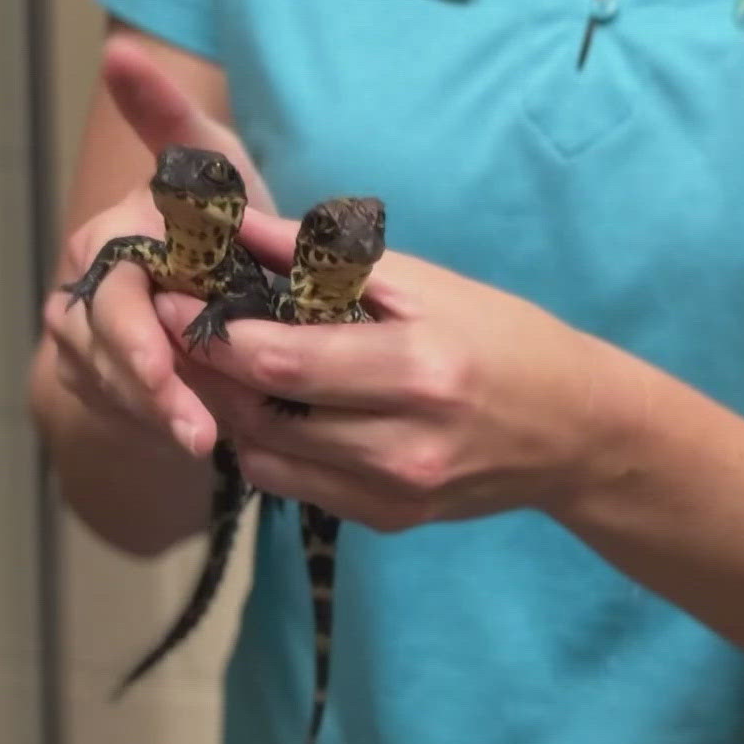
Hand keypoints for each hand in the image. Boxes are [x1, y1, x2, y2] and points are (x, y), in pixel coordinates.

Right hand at [38, 34, 275, 458]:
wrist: (203, 283)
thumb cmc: (217, 213)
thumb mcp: (207, 162)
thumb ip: (167, 115)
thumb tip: (118, 51)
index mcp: (113, 233)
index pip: (115, 285)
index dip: (137, 331)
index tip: (167, 361)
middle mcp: (86, 283)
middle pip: (107, 344)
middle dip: (150, 387)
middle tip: (198, 428)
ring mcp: (84, 337)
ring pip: (111, 384)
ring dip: (158, 414)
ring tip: (209, 441)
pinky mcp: (93, 382)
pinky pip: (118, 411)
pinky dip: (156, 425)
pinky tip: (201, 440)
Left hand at [154, 210, 641, 531]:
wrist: (577, 431)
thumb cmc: (505, 338)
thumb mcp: (428, 283)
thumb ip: (326, 258)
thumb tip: (240, 222)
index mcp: (417, 372)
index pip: (280, 361)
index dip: (212, 333)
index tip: (168, 295)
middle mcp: (402, 446)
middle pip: (261, 415)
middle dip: (204, 369)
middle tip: (165, 325)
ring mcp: (394, 493)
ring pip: (266, 458)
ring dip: (225, 409)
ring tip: (203, 361)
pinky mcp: (388, 520)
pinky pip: (295, 486)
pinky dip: (264, 444)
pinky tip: (258, 404)